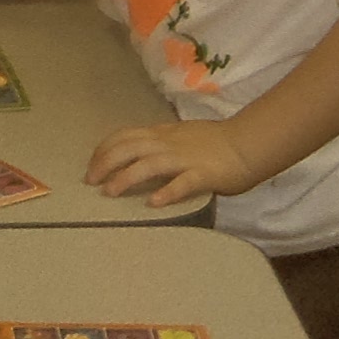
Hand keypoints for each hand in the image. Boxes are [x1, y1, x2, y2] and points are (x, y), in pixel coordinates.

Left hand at [86, 117, 248, 205]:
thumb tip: (137, 157)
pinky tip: (154, 203)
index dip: (104, 149)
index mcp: (162, 134)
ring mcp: (185, 159)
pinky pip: (183, 183)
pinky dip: (167, 192)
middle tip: (91, 182)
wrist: (247, 143)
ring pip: (149, 164)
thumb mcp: (180, 136)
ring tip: (110, 192)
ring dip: (126, 177)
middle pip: (129, 148)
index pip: (125, 136)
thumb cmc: (214, 142)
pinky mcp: (203, 174)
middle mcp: (168, 144)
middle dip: (105, 163)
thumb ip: (160, 145)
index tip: (92, 165)